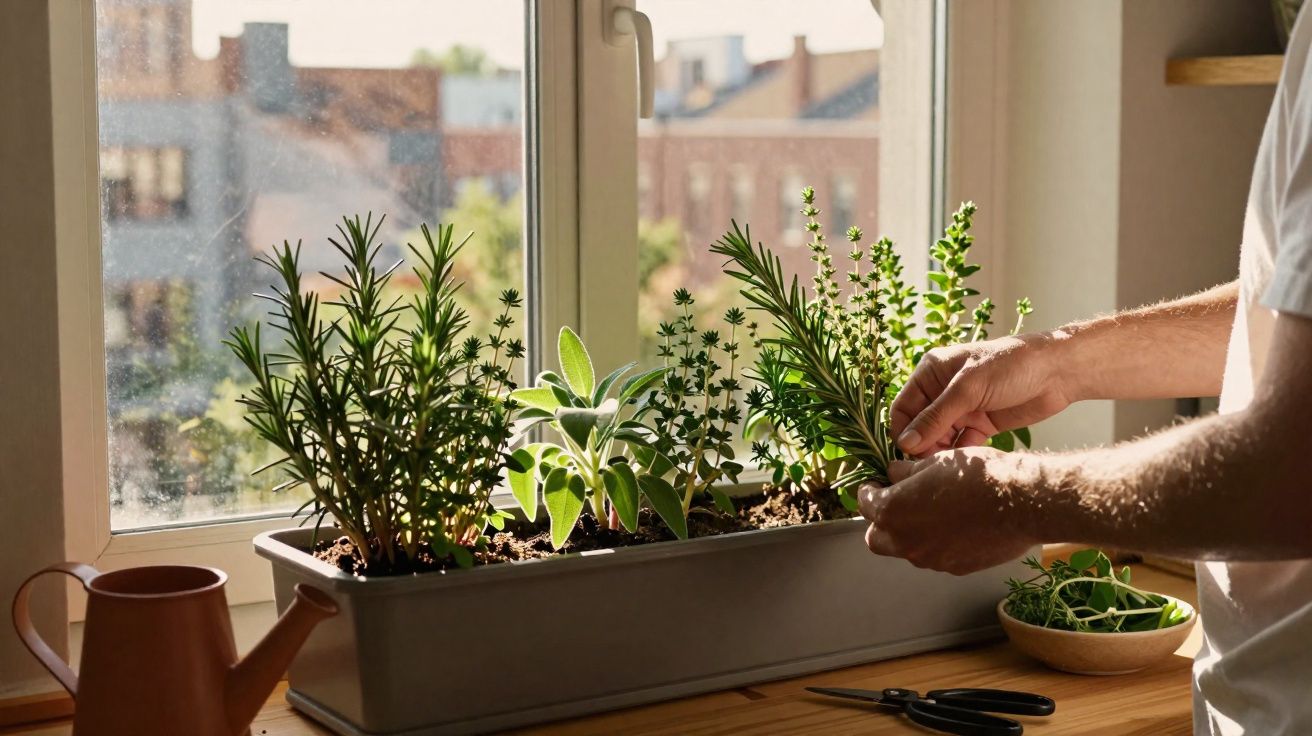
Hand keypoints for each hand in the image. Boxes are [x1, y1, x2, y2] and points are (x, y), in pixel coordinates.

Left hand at [858, 447, 1036, 574]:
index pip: (865, 504)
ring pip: (906, 549)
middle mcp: (905, 541)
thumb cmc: (977, 475)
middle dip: (883, 521)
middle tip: (899, 502)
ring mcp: (930, 559)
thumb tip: (893, 474)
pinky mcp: (955, 568)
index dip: (870, 491)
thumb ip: (905, 472)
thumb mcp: (934, 461)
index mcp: (893, 510)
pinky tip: (956, 526)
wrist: (1020, 502)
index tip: (877, 484)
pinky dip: (937, 543)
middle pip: (877, 537)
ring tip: (933, 512)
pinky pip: (935, 556)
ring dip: (910, 534)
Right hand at [891, 334, 1071, 456]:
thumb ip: (935, 418)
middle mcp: (943, 391)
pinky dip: (962, 454)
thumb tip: (905, 443)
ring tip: (950, 467)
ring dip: (942, 453)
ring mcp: (962, 408)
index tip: (909, 455)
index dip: (903, 432)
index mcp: (931, 372)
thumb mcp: (968, 389)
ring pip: (940, 438)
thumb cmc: (1011, 366)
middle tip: (932, 466)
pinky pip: (962, 444)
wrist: (1059, 372)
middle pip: (920, 426)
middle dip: (923, 445)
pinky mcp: (981, 424)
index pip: (903, 407)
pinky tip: (967, 464)